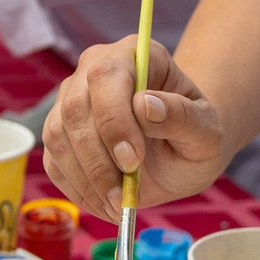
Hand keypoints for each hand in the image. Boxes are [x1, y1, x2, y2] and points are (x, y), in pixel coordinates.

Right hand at [42, 35, 227, 219]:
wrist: (181, 153)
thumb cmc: (195, 136)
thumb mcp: (206, 130)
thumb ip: (183, 116)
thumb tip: (146, 105)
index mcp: (134, 55)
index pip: (106, 76)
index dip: (113, 120)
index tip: (132, 161)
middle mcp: (94, 69)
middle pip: (75, 108)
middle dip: (97, 158)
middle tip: (124, 195)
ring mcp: (71, 99)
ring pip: (57, 135)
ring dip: (85, 178)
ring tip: (119, 204)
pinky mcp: (60, 133)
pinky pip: (53, 161)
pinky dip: (76, 189)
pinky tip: (105, 204)